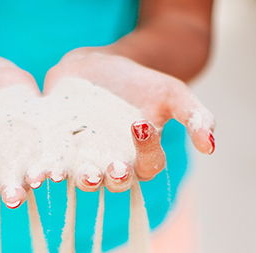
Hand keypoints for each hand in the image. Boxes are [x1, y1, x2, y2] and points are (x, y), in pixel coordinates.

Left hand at [44, 49, 214, 188]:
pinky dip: (48, 170)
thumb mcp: (172, 93)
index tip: (141, 124)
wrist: (100, 68)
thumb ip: (195, 117)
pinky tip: (43, 166)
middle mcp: (113, 168)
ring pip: (84, 179)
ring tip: (79, 170)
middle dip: (115, 176)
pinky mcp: (57, 156)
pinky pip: (54, 167)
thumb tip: (212, 147)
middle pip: (116, 181)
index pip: (149, 164)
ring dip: (82, 178)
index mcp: (142, 159)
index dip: (147, 150)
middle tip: (112, 167)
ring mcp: (84, 164)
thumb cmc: (141, 84)